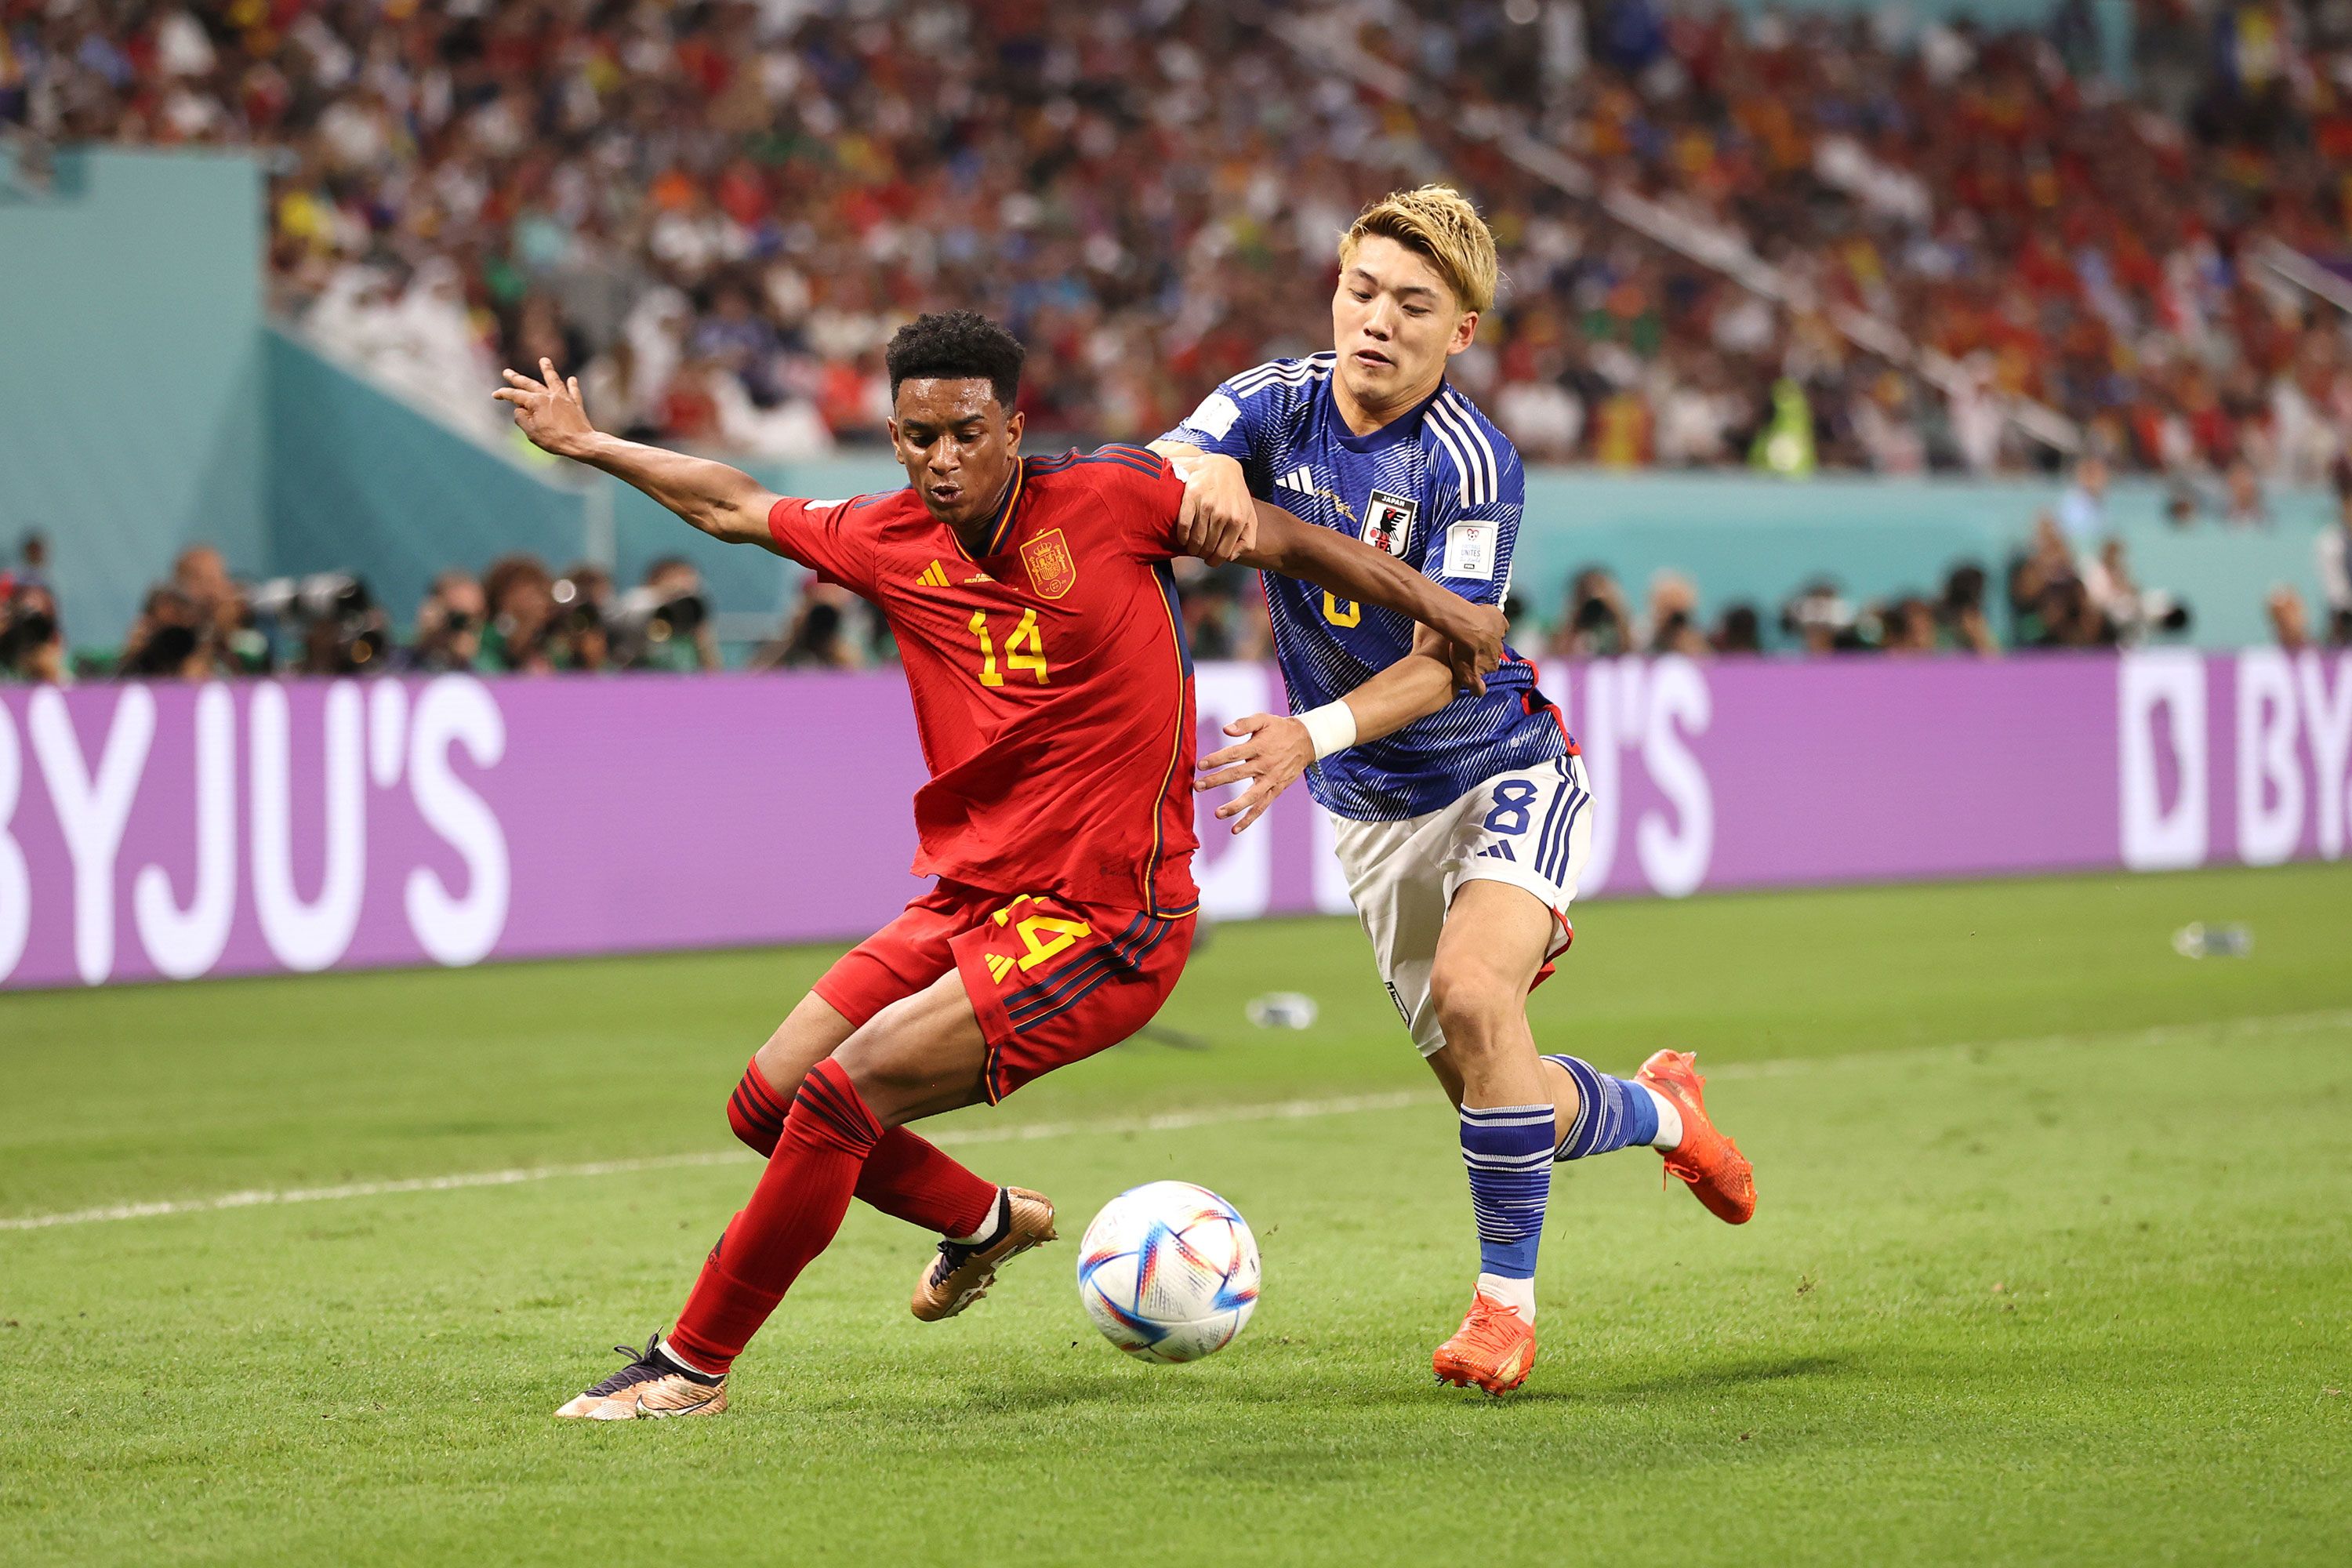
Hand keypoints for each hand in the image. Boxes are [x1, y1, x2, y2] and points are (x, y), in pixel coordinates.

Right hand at [493, 358, 595, 458]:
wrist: (581, 443)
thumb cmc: (555, 439)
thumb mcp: (531, 432)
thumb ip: (521, 418)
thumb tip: (519, 409)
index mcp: (536, 402)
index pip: (516, 395)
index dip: (504, 394)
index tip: (495, 395)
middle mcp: (550, 396)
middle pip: (530, 384)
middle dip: (517, 378)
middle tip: (507, 372)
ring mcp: (564, 399)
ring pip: (554, 381)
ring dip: (548, 370)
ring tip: (544, 360)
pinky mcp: (576, 406)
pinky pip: (573, 392)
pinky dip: (572, 386)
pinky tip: (572, 379)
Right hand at [1171, 451, 1256, 565]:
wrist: (1222, 467)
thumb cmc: (1236, 496)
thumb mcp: (1249, 516)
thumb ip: (1247, 540)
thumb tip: (1231, 557)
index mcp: (1238, 520)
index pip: (1223, 553)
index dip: (1214, 561)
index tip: (1209, 561)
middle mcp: (1222, 513)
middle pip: (1207, 548)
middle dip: (1202, 554)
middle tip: (1200, 552)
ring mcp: (1206, 505)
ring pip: (1195, 539)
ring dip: (1191, 548)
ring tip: (1192, 546)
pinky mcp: (1191, 497)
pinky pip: (1183, 525)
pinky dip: (1182, 536)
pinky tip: (1183, 538)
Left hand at [1195, 712, 1312, 833]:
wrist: (1306, 741)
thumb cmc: (1279, 729)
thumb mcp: (1264, 719)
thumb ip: (1245, 723)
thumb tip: (1225, 729)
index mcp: (1259, 746)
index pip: (1234, 754)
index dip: (1216, 759)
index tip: (1200, 765)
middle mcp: (1265, 765)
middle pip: (1237, 775)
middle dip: (1216, 781)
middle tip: (1198, 786)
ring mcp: (1271, 780)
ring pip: (1251, 796)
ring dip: (1234, 806)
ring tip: (1217, 814)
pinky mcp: (1276, 790)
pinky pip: (1262, 807)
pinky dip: (1249, 819)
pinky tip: (1235, 828)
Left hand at [1433, 603, 1505, 693]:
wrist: (1464, 625)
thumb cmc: (1462, 650)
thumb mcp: (1466, 675)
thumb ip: (1476, 687)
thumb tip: (1481, 694)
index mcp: (1493, 664)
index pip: (1489, 666)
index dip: (1479, 662)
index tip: (1470, 657)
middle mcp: (1500, 650)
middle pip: (1492, 651)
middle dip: (1483, 648)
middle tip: (1468, 643)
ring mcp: (1501, 634)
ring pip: (1495, 636)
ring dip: (1486, 634)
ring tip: (1471, 631)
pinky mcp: (1499, 619)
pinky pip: (1498, 621)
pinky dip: (1492, 620)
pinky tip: (1481, 618)